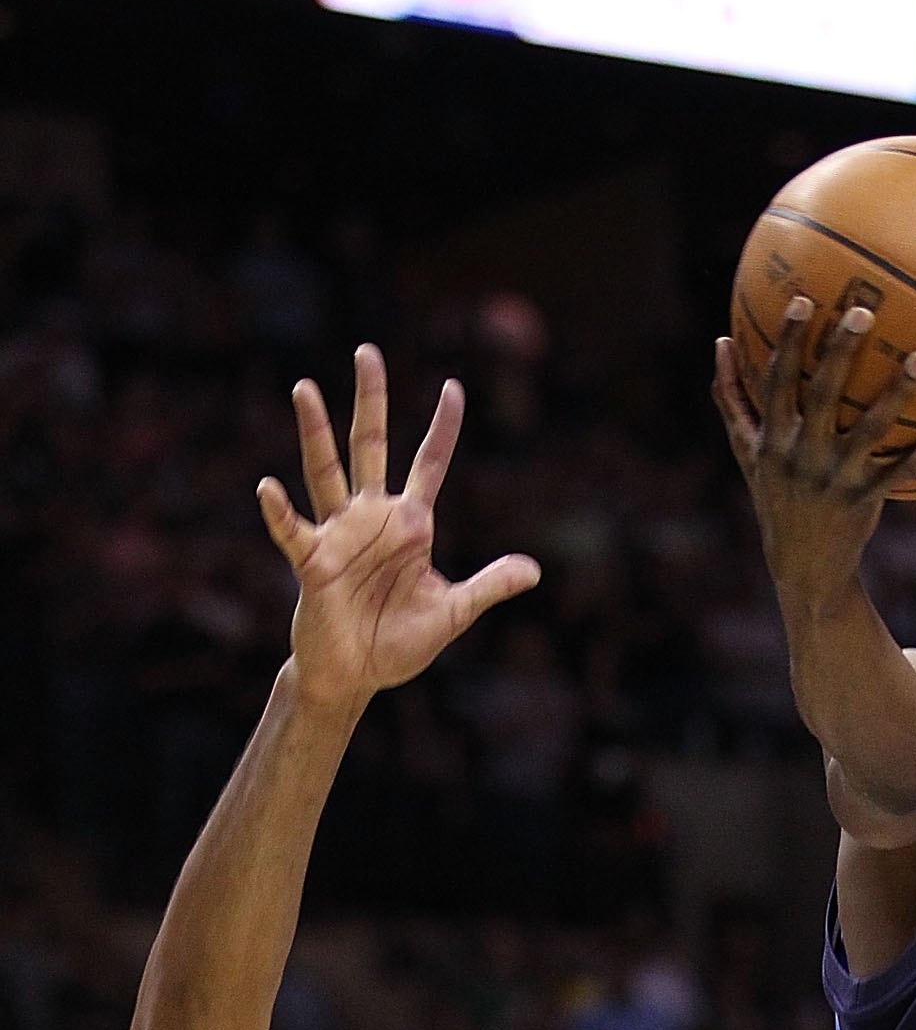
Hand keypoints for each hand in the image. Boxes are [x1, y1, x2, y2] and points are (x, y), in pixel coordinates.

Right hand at [258, 344, 539, 717]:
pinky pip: (294, 531)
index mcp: (410, 525)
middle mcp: (372, 518)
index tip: (453, 388)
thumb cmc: (398, 642)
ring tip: (305, 388)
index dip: (442, 429)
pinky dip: (280, 512)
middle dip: (370, 401)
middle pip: (371, 446)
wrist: (357, 676)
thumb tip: (534, 570)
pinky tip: (269, 488)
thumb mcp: (452, 612)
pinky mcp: (313, 563)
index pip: (429, 464)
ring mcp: (339, 535)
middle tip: (367, 352)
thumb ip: (488, 587)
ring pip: (325, 472)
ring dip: (316, 432)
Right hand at [712, 301, 915, 614]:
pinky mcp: (867, 497)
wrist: (802, 564)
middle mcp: (803, 455)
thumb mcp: (747, 451)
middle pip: (823, 395)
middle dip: (840, 352)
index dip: (787, 341)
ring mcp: (837, 477)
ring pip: (871, 429)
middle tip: (863, 313)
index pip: (776, 380)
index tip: (801, 301)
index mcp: (773, 438)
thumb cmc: (775, 494)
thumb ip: (732, 397)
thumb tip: (721, 341)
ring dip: (897, 393)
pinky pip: (907, 467)